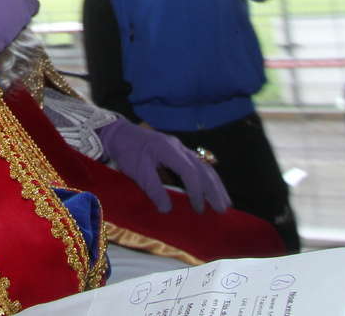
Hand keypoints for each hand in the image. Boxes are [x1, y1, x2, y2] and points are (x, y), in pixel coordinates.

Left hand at [97, 120, 229, 213]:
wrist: (119, 134)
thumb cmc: (127, 151)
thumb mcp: (137, 171)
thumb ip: (153, 189)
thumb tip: (168, 210)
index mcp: (169, 149)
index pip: (190, 172)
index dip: (196, 191)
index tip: (199, 209)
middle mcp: (179, 148)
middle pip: (203, 169)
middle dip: (214, 189)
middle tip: (222, 209)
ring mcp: (180, 149)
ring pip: (204, 167)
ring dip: (215, 185)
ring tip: (224, 202)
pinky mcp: (178, 154)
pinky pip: (198, 166)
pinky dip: (207, 179)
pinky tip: (213, 190)